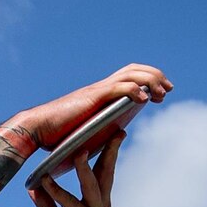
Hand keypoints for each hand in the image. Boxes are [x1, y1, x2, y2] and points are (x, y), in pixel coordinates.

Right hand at [18, 63, 172, 149]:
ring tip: (162, 93)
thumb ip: (101, 131)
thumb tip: (114, 137)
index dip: (148, 79)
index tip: (162, 92)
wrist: (37, 128)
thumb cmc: (56, 134)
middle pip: (134, 69)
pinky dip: (135, 90)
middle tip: (169, 89)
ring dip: (151, 81)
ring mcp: (97, 91)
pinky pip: (119, 87)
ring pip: (131, 74)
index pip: (129, 75)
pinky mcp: (93, 97)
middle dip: (156, 76)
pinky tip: (145, 100)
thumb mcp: (86, 132)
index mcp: (100, 94)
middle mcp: (101, 88)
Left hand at [29, 132, 118, 206]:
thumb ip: (46, 202)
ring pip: (92, 184)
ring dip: (84, 167)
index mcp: (97, 202)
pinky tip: (45, 182)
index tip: (110, 134)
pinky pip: (71, 203)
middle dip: (110, 151)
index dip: (106, 154)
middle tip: (116, 131)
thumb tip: (34, 186)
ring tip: (78, 150)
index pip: (103, 173)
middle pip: (107, 173)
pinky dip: (58, 191)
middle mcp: (101, 205)